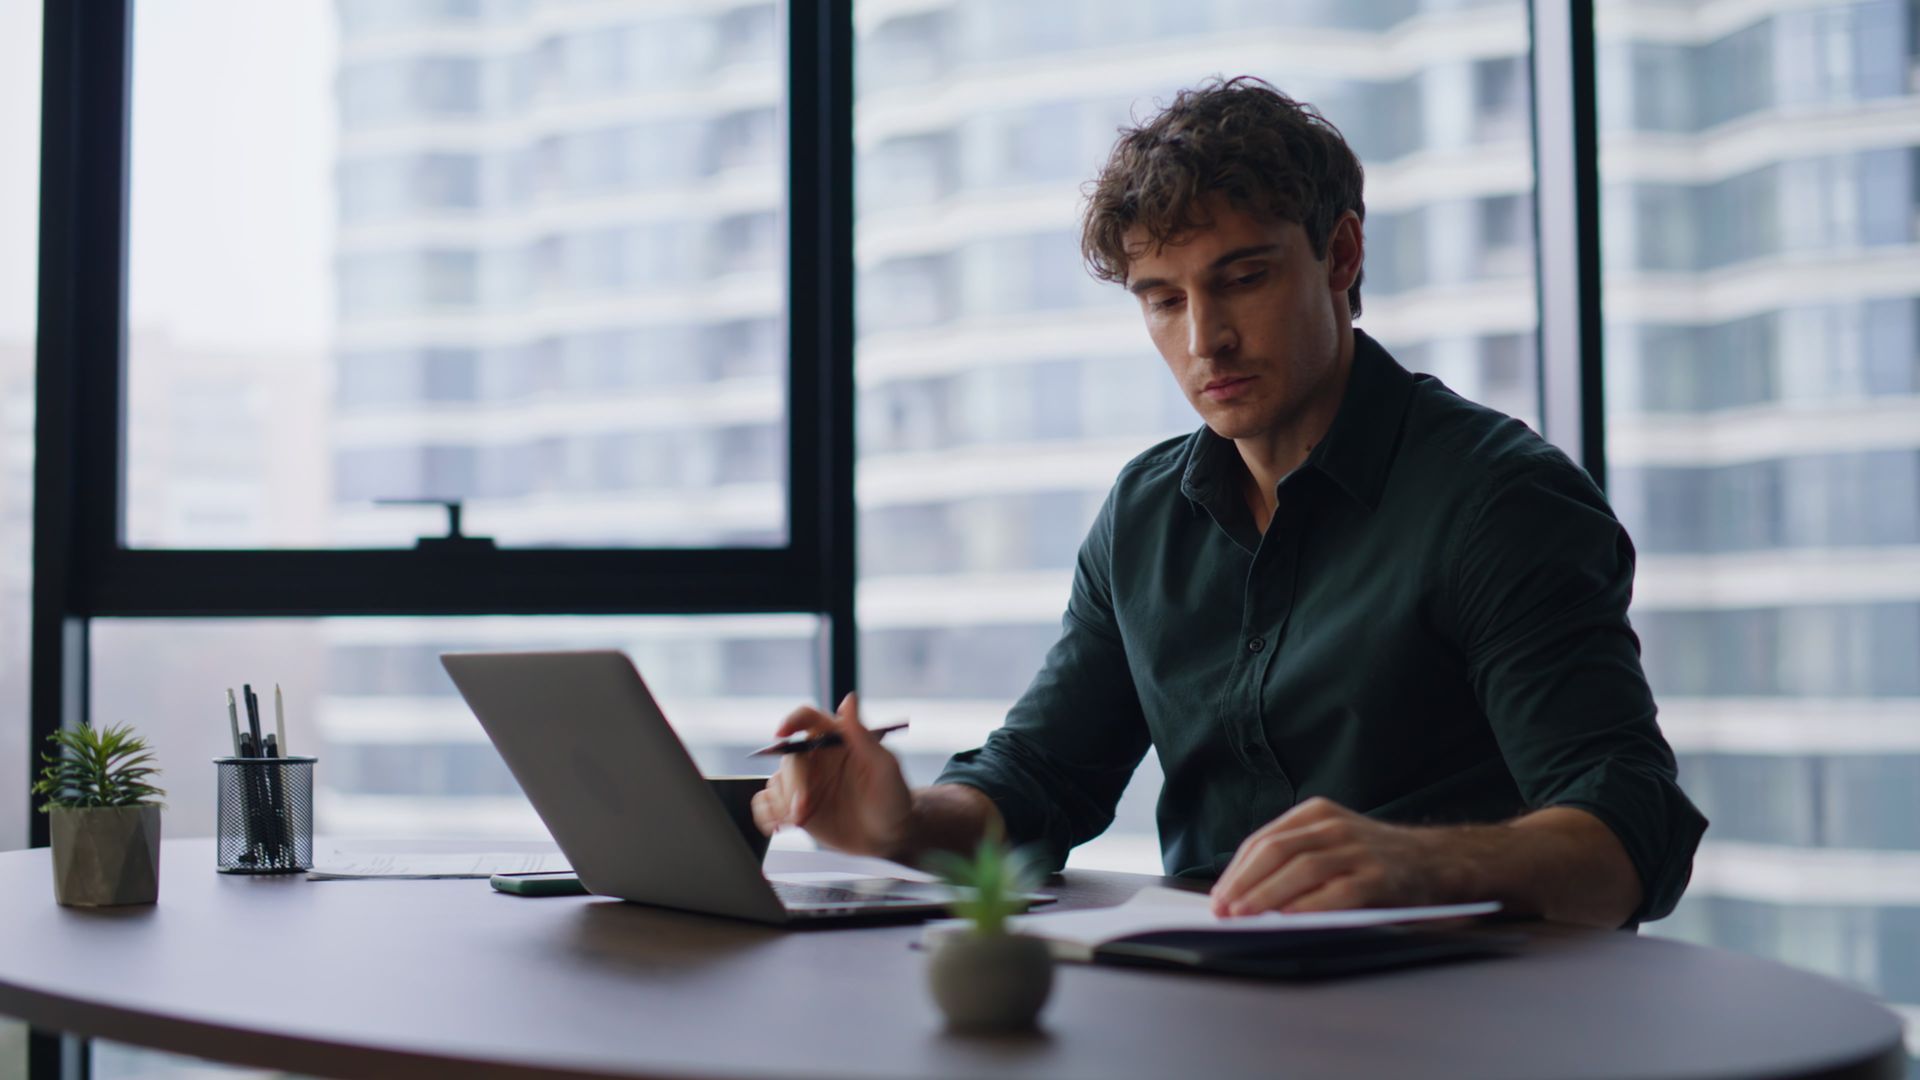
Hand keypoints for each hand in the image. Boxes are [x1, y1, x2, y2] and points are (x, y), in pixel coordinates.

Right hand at [749, 693, 912, 859]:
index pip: (807, 718)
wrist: (887, 836)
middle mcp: (816, 757)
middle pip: (789, 758)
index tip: (781, 733)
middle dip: (793, 784)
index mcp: (836, 739)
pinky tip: (780, 825)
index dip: (792, 721)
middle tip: (803, 809)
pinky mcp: (794, 807)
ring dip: (780, 803)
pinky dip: (766, 813)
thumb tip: (850, 699)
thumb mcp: (885, 767)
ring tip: (797, 821)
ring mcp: (804, 783)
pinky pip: (767, 803)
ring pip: (775, 782)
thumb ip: (863, 735)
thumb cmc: (892, 798)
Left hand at [1209, 797, 1467, 916]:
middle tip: (1223, 909)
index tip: (1219, 895)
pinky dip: (1310, 905)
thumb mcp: (1332, 841)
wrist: (1437, 860)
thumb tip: (1243, 893)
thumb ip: (1295, 856)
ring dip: (1267, 894)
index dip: (1237, 870)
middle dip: (1244, 883)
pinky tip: (1290, 918)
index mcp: (1316, 813)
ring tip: (1245, 915)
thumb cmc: (1372, 858)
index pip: (1264, 841)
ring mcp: (1358, 849)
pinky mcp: (1379, 876)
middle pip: (1276, 851)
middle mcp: (1335, 826)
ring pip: (1301, 869)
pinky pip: (1338, 892)